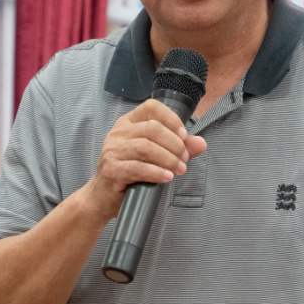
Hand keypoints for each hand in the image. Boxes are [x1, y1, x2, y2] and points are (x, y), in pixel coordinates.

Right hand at [79, 100, 207, 220]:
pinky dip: (156, 172)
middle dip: (174, 144)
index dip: (171, 119)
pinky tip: (167, 177)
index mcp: (128, 123)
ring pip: (146, 147)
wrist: (102, 197)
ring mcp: (113, 150)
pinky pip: (138, 168)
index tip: (184, 135)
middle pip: (152, 128)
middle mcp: (118, 133)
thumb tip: (201, 143)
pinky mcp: (112, 169)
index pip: (151, 107)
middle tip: (184, 159)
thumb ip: (177, 148)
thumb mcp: (154, 156)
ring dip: (168, 159)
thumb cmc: (129, 173)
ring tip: (179, 170)